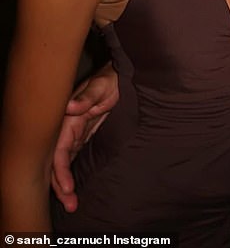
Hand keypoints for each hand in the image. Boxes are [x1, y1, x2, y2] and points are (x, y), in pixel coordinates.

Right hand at [50, 63, 119, 211]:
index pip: (58, 151)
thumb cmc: (109, 79)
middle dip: (60, 185)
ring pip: (63, 164)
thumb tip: (70, 107)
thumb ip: (87, 97)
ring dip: (64, 184)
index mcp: (68, 120)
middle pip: (58, 163)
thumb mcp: (101, 86)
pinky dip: (70, 174)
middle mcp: (67, 130)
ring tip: (71, 204)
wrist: (118, 78)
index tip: (66, 187)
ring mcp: (74, 135)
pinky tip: (71, 189)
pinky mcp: (81, 137)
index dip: (60, 171)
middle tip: (70, 205)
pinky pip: (71, 159)